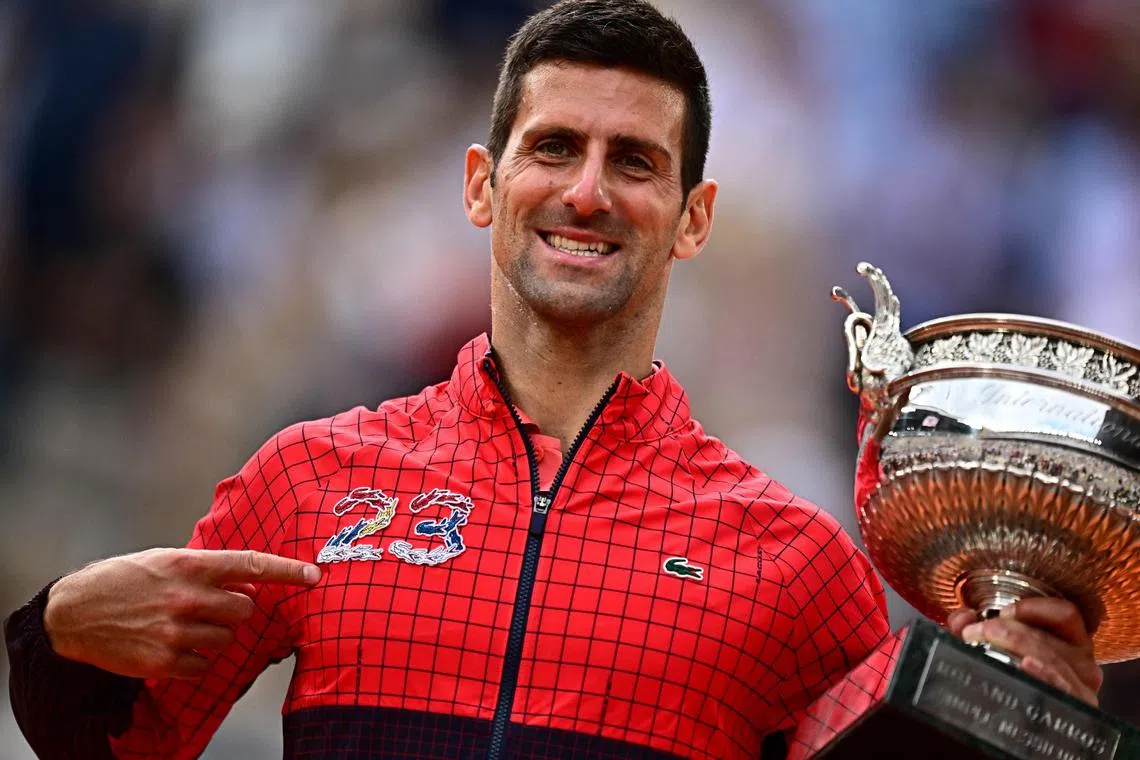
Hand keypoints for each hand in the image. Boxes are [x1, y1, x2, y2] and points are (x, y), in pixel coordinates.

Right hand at [43, 548, 320, 679]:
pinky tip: (174, 648)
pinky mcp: (163, 662)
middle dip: (236, 610)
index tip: (315, 575)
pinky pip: (204, 666)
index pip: (250, 565)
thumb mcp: (165, 560)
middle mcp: (186, 597)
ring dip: (216, 636)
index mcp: (189, 564)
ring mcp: (175, 631)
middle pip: (245, 609)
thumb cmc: (125, 580)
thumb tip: (248, 579)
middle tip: (212, 607)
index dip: (287, 570)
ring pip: (227, 639)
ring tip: (186, 626)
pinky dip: (196, 661)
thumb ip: (205, 569)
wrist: (72, 612)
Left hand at [946, 598, 1102, 706]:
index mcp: (1070, 646)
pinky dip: (1043, 672)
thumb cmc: (1012, 688)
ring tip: (982, 642)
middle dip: (1006, 628)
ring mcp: (1080, 689)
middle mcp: (1082, 665)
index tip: (1002, 612)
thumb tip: (962, 617)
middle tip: (975, 631)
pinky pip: (1062, 686)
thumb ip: (974, 632)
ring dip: (1013, 644)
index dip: (1032, 608)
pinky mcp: (1077, 710)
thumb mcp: (993, 654)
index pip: (1065, 615)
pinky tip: (1025, 665)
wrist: (1025, 739)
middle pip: (1047, 636)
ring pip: (1050, 656)